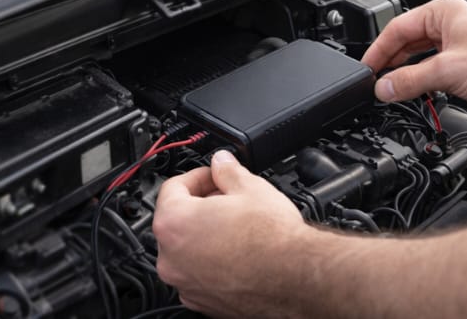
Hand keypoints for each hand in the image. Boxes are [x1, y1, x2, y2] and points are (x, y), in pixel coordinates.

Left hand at [153, 149, 310, 316]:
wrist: (295, 278)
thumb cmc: (272, 239)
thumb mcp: (250, 187)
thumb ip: (227, 170)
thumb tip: (222, 163)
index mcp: (174, 223)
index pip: (172, 188)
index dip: (198, 176)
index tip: (215, 175)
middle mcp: (170, 258)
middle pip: (178, 220)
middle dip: (202, 205)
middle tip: (229, 198)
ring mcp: (185, 283)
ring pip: (188, 250)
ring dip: (206, 235)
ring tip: (238, 226)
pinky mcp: (202, 302)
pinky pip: (200, 273)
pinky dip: (213, 262)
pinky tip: (239, 252)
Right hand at [362, 0, 466, 112]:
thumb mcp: (446, 71)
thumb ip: (409, 81)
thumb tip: (384, 87)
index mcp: (442, 11)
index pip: (398, 28)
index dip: (379, 50)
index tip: (367, 69)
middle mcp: (449, 23)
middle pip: (407, 42)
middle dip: (391, 63)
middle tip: (376, 83)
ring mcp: (457, 42)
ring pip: (419, 56)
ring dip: (406, 73)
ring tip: (391, 90)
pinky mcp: (464, 61)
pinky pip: (433, 68)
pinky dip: (421, 80)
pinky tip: (415, 92)